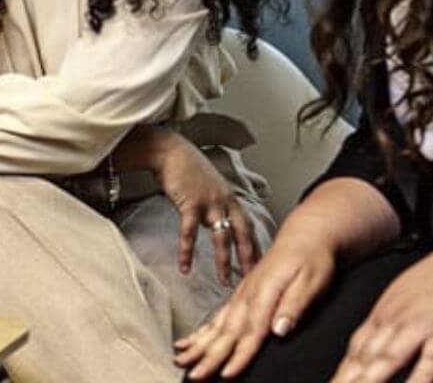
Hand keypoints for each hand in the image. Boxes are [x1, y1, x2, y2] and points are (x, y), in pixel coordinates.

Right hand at [146, 128, 260, 282]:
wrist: (170, 151)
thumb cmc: (188, 168)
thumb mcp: (211, 185)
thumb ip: (217, 204)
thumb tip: (217, 223)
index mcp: (231, 198)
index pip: (250, 227)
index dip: (256, 246)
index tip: (261, 265)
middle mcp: (225, 201)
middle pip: (243, 234)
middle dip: (249, 258)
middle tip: (253, 279)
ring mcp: (209, 202)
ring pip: (222, 237)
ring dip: (224, 261)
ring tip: (225, 281)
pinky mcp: (190, 203)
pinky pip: (190, 232)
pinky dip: (187, 251)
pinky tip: (185, 266)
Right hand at [175, 218, 338, 378]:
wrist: (304, 236)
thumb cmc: (313, 259)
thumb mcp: (312, 281)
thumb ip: (294, 306)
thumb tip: (279, 330)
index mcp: (265, 293)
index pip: (251, 331)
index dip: (239, 355)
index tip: (226, 374)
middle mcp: (248, 295)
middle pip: (227, 332)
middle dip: (209, 356)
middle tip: (194, 375)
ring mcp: (241, 295)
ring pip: (217, 325)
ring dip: (199, 345)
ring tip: (180, 359)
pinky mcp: (241, 296)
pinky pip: (217, 316)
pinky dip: (202, 331)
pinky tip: (190, 341)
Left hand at [328, 246, 432, 382]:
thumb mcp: (405, 293)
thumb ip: (390, 317)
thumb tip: (377, 337)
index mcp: (384, 313)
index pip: (356, 349)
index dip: (343, 372)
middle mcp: (394, 321)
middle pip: (365, 358)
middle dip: (347, 380)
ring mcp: (419, 327)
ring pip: (388, 360)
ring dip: (370, 381)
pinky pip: (430, 360)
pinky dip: (418, 380)